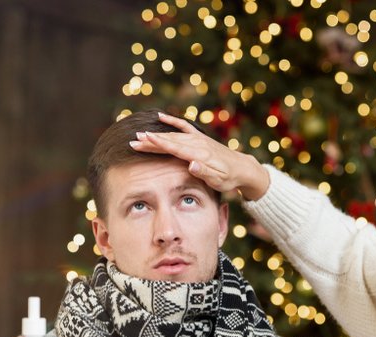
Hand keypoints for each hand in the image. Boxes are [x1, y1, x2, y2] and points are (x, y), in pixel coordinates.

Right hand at [129, 112, 270, 199]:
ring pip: (173, 135)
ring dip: (156, 135)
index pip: (175, 148)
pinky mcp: (200, 138)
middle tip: (133, 141)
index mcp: (199, 155)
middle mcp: (197, 144)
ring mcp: (199, 139)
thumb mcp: (218, 180)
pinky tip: (161, 116)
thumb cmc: (229, 178)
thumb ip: (204, 172)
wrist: (242, 168)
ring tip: (140, 135)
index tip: (143, 140)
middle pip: (170, 141)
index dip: (158, 144)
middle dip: (151, 141)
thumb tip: (191, 165)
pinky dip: (172, 121)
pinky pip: (184, 126)